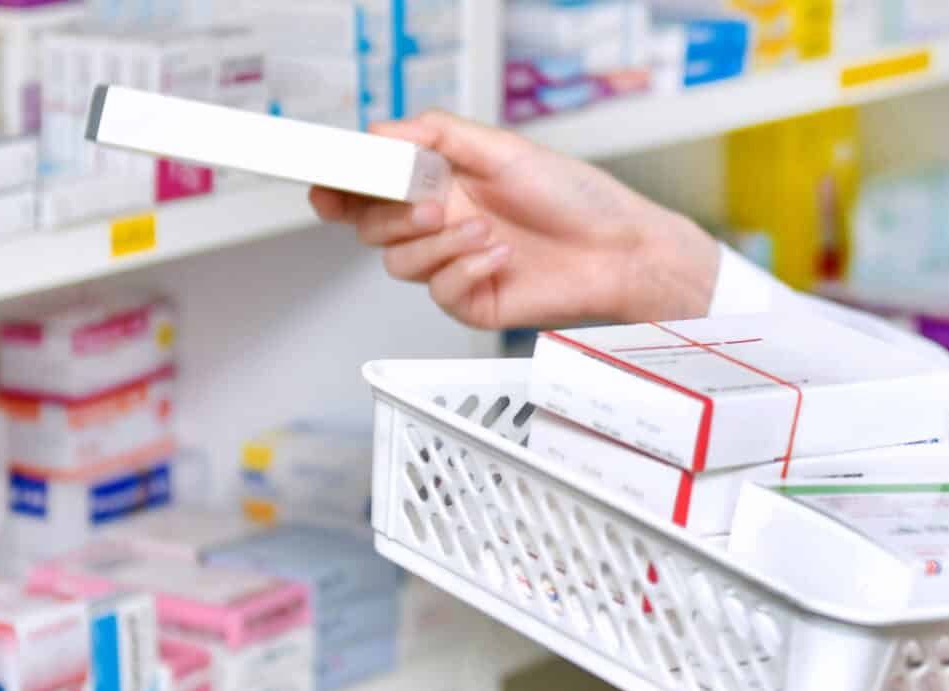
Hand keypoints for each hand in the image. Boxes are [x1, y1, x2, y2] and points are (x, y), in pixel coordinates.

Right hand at [308, 111, 721, 329]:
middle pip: (372, 229)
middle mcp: (441, 225)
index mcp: (440, 183)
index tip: (328, 187)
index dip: (341, 189)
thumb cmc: (573, 196)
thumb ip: (437, 135)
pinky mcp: (471, 301)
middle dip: (392, 216)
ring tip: (482, 228)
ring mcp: (453, 265)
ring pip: (399, 263)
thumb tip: (381, 132)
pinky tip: (499, 255)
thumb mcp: (503, 148)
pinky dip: (465, 270)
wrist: (619, 249)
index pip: (371, 190)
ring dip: (437, 244)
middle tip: (430, 203)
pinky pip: (439, 292)